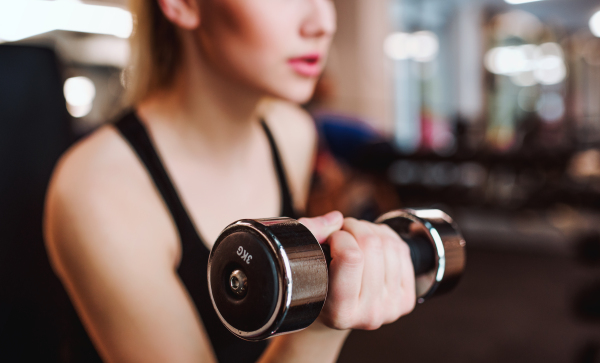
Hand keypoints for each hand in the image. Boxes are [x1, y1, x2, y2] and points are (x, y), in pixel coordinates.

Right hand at [299, 212, 415, 330]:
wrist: (335, 312)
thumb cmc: (315, 285)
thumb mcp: (302, 262)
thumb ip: (310, 234)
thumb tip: (337, 218)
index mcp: (340, 312)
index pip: (351, 257)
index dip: (339, 237)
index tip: (330, 239)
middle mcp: (369, 314)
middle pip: (372, 246)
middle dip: (354, 228)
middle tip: (342, 233)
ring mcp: (392, 308)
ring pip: (390, 245)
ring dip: (370, 230)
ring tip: (355, 237)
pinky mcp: (407, 300)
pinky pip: (402, 250)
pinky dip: (386, 236)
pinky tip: (372, 242)